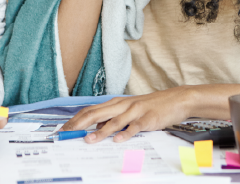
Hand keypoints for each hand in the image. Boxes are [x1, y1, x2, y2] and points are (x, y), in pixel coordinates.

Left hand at [60, 86, 196, 142]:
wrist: (176, 99)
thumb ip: (113, 118)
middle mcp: (123, 105)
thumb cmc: (151, 106)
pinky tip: (118, 140)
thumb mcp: (128, 110)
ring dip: (100, 132)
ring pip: (114, 121)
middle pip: (97, 113)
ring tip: (88, 140)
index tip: (63, 129)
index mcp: (116, 103)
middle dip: (80, 124)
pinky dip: (126, 133)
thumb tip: (96, 128)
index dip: (76, 119)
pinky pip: (135, 127)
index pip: (90, 110)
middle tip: (67, 133)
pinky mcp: (148, 118)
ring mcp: (135, 111)